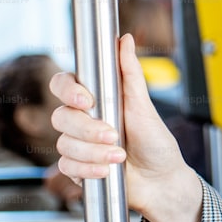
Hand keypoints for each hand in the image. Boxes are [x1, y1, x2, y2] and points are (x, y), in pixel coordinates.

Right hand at [50, 34, 202, 221]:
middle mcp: (83, 120)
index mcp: (96, 100)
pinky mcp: (77, 169)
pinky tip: (107, 171)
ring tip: (120, 156)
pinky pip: (66, 167)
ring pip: (64, 144)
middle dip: (88, 130)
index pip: (63, 84)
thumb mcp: (144, 107)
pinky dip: (88, 169)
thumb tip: (126, 39)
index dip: (67, 90)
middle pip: (60, 116)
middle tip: (114, 136)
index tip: (86, 100)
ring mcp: (78, 145)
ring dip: (93, 152)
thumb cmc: (156, 143)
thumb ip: (131, 73)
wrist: (161, 183)